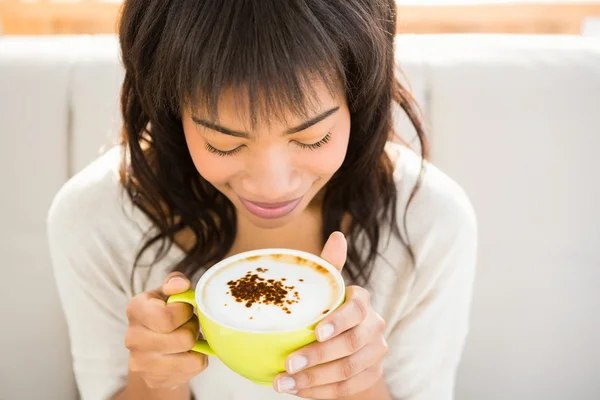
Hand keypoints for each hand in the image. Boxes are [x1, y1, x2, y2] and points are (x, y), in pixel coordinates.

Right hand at [124, 272, 207, 388]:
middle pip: (183, 339)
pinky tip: (186, 353)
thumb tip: (181, 285)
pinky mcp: (154, 380)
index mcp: (136, 309)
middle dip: (193, 329)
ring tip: (187, 338)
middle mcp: (133, 337)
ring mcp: (141, 362)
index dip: (185, 312)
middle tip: (189, 324)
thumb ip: (176, 282)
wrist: (152, 347)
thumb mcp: (168, 292)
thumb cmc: (164, 312)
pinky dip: (197, 360)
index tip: (185, 309)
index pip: (167, 318)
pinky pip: (193, 370)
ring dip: (196, 346)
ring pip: (190, 358)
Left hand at [273, 232, 387, 397]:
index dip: (338, 321)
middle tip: (288, 364)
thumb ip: (329, 267)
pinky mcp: (371, 376)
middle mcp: (374, 326)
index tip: (316, 331)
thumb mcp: (329, 291)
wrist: (354, 350)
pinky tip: (296, 390)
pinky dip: (319, 391)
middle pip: (351, 345)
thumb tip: (338, 235)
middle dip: (317, 356)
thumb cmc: (332, 313)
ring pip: (347, 370)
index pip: (356, 309)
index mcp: (362, 302)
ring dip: (313, 378)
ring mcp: (376, 354)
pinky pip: (345, 389)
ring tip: (283, 382)